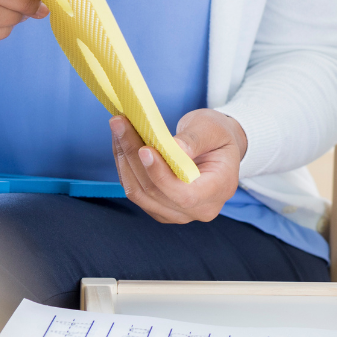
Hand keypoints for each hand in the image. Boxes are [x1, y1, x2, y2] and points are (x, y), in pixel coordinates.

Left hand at [111, 109, 246, 222]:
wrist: (217, 147)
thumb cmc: (218, 136)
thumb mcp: (213, 129)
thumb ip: (194, 139)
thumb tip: (172, 148)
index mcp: (218, 190)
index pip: (185, 195)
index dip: (161, 175)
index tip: (144, 149)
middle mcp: (198, 209)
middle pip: (156, 192)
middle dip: (134, 156)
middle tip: (120, 123)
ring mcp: (177, 213)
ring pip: (140, 193)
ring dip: (124, 160)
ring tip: (118, 128)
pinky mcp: (159, 208)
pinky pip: (136, 191)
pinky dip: (125, 166)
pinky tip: (121, 142)